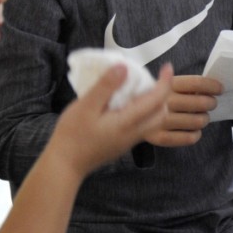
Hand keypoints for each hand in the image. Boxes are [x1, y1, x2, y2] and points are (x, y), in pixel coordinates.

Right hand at [46, 63, 173, 177]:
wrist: (65, 165)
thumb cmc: (72, 135)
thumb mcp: (85, 106)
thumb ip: (106, 87)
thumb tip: (124, 67)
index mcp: (127, 122)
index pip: (156, 101)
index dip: (165, 82)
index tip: (166, 67)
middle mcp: (134, 133)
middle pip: (161, 113)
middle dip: (163, 93)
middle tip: (154, 77)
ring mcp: (129, 141)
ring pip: (154, 121)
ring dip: (155, 104)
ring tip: (141, 88)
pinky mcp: (123, 143)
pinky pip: (143, 126)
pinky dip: (145, 112)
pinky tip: (128, 104)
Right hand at [145, 74, 221, 147]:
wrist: (124, 113)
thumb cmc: (151, 95)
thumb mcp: (163, 82)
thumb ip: (184, 83)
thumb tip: (209, 86)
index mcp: (166, 84)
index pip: (196, 83)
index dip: (212, 86)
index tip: (220, 89)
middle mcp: (163, 102)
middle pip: (199, 103)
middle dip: (211, 103)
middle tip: (211, 103)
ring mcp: (160, 121)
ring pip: (196, 122)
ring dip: (204, 119)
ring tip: (202, 117)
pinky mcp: (158, 137)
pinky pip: (187, 138)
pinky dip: (196, 135)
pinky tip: (195, 131)